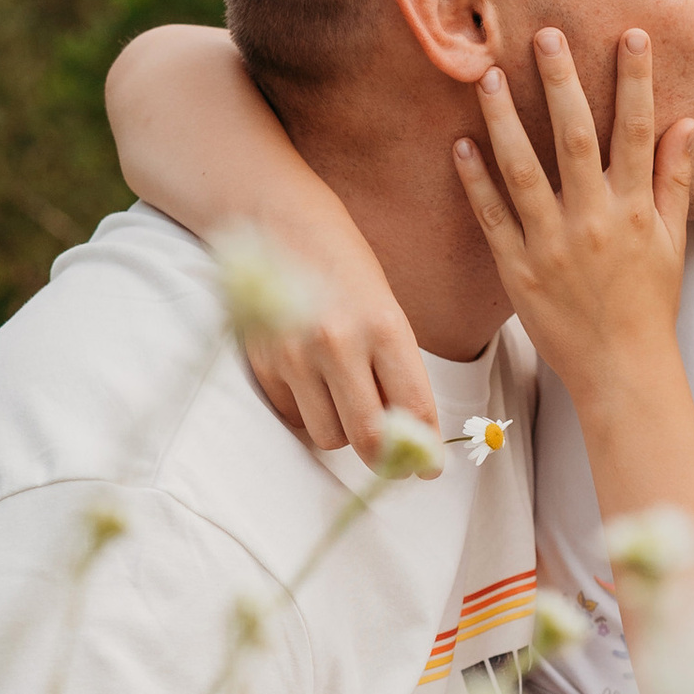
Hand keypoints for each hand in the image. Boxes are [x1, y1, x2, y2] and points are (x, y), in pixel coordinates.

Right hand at [243, 224, 438, 465]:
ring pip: (329, 436)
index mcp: (383, 326)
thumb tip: (411, 436)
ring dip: (343, 430)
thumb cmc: (346, 267)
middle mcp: (338, 344)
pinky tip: (313, 379)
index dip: (425, 451)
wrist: (279, 223)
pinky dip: (310, 411)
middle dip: (385, 458)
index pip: (413, 409)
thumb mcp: (385, 308)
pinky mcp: (264, 363)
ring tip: (345, 398)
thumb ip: (396, 370)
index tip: (430, 470)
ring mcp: (294, 355)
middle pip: (367, 438)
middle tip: (392, 460)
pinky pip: (295, 417)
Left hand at [452, 29, 693, 396]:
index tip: (632, 35)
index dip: (635, 81)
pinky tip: (460, 144)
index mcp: (634, 210)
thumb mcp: (673, 241)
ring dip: (504, 120)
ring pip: (523, 170)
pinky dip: (475, 180)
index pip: (638, 132)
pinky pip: (492, 217)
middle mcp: (594, 221)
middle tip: (546, 34)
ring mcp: (552, 244)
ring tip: (487, 75)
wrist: (621, 369)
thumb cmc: (649, 302)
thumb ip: (675, 180)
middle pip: (577, 138)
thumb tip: (688, 123)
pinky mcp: (518, 269)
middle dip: (562, 82)